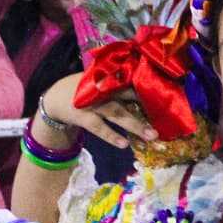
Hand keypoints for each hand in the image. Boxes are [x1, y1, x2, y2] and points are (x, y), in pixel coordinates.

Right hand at [36, 72, 154, 150]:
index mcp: (108, 78)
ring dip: (135, 125)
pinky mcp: (83, 116)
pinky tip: (124, 144)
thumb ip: (119, 82)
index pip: (132, 80)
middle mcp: (102, 89)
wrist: (55, 99)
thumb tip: (148, 87)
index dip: (149, 88)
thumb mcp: (100, 80)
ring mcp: (93, 103)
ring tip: (151, 136)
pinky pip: (99, 128)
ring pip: (117, 114)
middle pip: (128, 97)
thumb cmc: (85, 90)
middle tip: (165, 119)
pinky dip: (112, 136)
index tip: (167, 96)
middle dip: (147, 108)